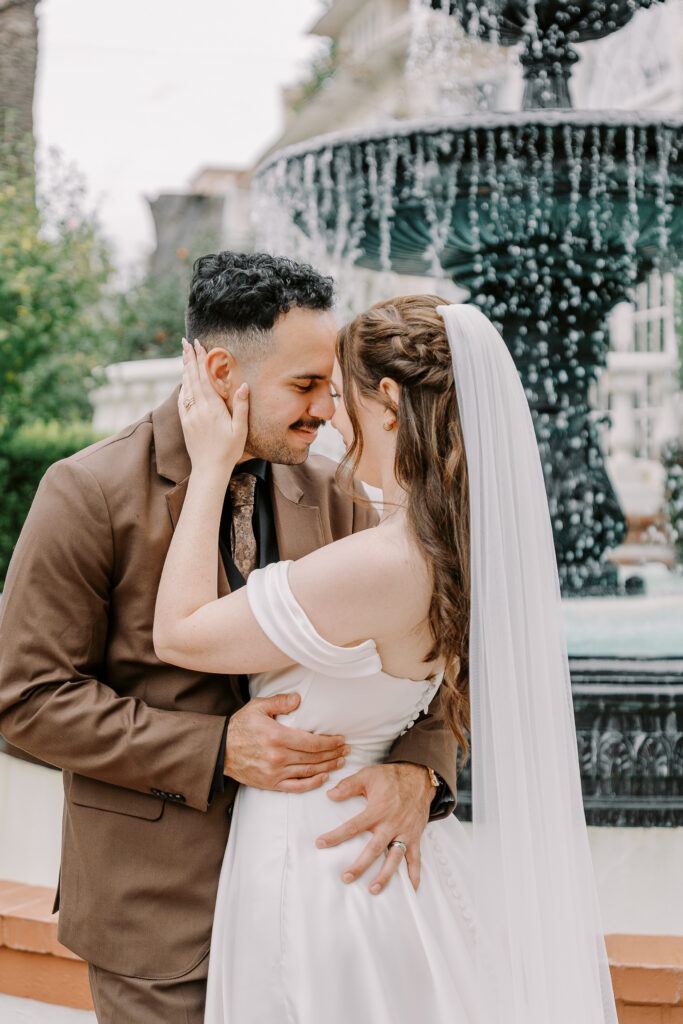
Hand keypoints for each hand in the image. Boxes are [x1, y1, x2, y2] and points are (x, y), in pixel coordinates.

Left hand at [178, 338, 247, 471]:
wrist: (209, 469)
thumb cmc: (228, 451)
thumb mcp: (240, 429)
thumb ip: (241, 407)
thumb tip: (244, 385)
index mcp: (212, 408)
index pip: (204, 378)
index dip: (201, 361)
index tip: (199, 345)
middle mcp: (198, 409)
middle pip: (192, 378)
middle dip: (189, 359)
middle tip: (186, 342)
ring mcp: (190, 416)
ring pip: (185, 387)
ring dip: (185, 369)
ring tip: (184, 355)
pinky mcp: (185, 423)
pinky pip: (182, 400)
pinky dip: (183, 386)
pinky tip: (184, 381)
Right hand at [224, 692, 350, 792]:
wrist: (220, 750)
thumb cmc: (240, 726)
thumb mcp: (257, 707)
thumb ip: (279, 702)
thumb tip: (298, 699)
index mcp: (277, 736)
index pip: (312, 742)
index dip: (330, 742)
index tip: (341, 739)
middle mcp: (278, 757)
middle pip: (314, 758)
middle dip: (334, 754)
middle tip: (347, 750)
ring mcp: (275, 772)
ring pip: (309, 772)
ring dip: (328, 767)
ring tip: (341, 762)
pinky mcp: (271, 783)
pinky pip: (296, 787)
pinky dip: (312, 784)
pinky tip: (323, 778)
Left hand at [315, 763, 432, 893]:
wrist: (420, 777)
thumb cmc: (391, 777)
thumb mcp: (368, 775)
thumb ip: (348, 785)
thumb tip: (330, 795)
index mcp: (377, 810)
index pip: (353, 826)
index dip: (336, 836)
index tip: (320, 844)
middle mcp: (391, 823)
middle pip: (374, 848)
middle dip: (360, 865)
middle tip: (346, 877)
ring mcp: (405, 832)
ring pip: (394, 857)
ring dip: (385, 875)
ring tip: (373, 889)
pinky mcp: (416, 836)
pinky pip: (416, 858)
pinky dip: (414, 874)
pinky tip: (412, 889)